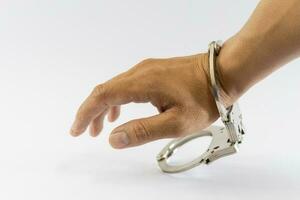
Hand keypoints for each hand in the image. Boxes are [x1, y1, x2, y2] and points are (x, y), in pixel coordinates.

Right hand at [70, 53, 231, 148]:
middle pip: (105, 91)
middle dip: (92, 112)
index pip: (103, 96)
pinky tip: (120, 111)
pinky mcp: (153, 71)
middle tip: (86, 132)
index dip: (86, 113)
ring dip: (104, 107)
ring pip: (115, 87)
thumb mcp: (176, 123)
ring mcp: (147, 69)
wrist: (222, 73)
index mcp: (142, 83)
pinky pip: (127, 84)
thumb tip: (113, 138)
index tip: (77, 130)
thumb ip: (143, 131)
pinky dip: (118, 100)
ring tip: (101, 127)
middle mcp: (140, 72)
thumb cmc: (204, 98)